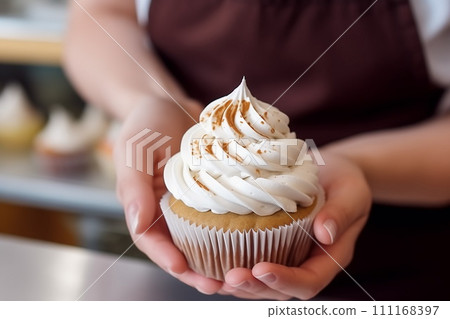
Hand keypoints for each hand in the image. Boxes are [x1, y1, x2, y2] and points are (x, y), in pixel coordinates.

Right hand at [114, 97, 223, 293]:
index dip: (165, 257)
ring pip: (201, 239)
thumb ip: (133, 187)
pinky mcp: (210, 194)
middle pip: (179, 248)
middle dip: (196, 270)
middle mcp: (166, 211)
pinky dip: (231, 233)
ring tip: (237, 274)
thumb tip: (137, 224)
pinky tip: (250, 242)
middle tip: (219, 285)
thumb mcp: (134, 151)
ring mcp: (188, 204)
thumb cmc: (146, 125)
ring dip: (217, 258)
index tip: (184, 269)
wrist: (170, 104)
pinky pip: (219, 217)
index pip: (150, 239)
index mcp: (144, 206)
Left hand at [220, 151, 371, 299]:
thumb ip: (341, 213)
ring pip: (261, 282)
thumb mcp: (351, 192)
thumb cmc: (345, 181)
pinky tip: (207, 260)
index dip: (285, 281)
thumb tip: (325, 233)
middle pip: (280, 289)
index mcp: (329, 256)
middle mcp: (306, 262)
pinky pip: (250, 260)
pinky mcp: (270, 244)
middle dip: (254, 287)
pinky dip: (229, 264)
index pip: (308, 281)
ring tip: (212, 278)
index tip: (261, 269)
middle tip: (230, 276)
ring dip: (238, 284)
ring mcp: (287, 255)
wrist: (333, 171)